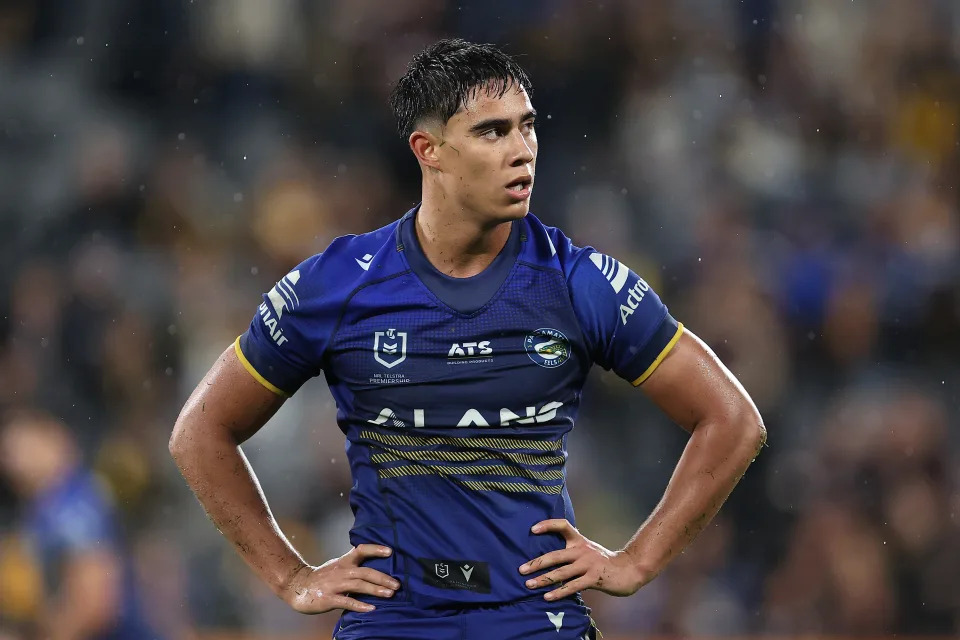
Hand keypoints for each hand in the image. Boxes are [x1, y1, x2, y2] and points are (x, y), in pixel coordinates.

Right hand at [280, 544, 400, 613]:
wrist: (298, 586)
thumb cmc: (322, 577)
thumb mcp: (338, 566)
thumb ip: (354, 566)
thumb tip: (376, 569)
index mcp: (344, 562)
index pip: (361, 550)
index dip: (375, 549)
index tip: (390, 551)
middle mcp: (341, 571)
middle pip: (365, 571)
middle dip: (383, 577)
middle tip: (397, 584)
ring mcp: (335, 585)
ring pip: (358, 585)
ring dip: (375, 589)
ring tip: (389, 594)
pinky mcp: (329, 599)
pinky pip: (347, 601)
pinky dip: (360, 605)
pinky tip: (371, 609)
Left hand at [519, 519, 647, 600]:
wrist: (628, 570)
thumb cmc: (603, 561)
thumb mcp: (587, 549)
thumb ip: (571, 550)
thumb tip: (548, 556)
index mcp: (579, 541)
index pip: (563, 526)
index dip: (548, 525)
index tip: (532, 529)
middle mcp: (582, 550)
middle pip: (555, 555)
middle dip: (536, 563)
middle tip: (521, 570)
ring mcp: (588, 564)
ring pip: (561, 573)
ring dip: (543, 580)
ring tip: (529, 585)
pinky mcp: (593, 578)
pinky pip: (572, 586)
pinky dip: (559, 592)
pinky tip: (547, 597)